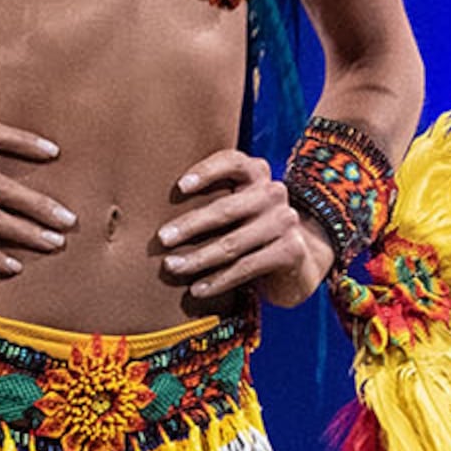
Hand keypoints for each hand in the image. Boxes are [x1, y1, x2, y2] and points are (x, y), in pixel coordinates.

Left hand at [157, 150, 333, 306]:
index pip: (232, 162)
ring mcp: (285, 221)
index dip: (206, 171)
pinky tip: (197, 289)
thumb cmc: (249, 228)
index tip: (179, 187)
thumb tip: (153, 206)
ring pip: (232, 243)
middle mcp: (274, 192)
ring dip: (198, 258)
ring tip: (172, 267)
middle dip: (190, 225)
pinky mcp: (291, 251)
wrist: (298, 260)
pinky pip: (246, 267)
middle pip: (226, 208)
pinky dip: (218, 280)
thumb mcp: (236, 205)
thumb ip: (211, 198)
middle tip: (162, 239)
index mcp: (257, 172)